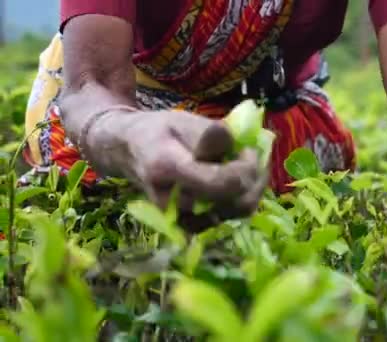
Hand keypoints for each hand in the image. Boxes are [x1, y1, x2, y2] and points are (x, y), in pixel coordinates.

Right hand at [87, 110, 266, 229]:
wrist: (130, 152)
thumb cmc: (159, 132)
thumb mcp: (182, 120)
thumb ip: (210, 133)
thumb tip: (235, 143)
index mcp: (167, 168)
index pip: (218, 182)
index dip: (244, 168)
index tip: (248, 150)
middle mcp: (172, 200)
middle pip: (233, 204)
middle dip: (254, 180)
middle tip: (253, 157)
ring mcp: (181, 217)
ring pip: (236, 213)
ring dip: (252, 189)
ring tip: (250, 166)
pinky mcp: (189, 223)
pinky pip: (226, 217)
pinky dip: (241, 199)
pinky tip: (240, 180)